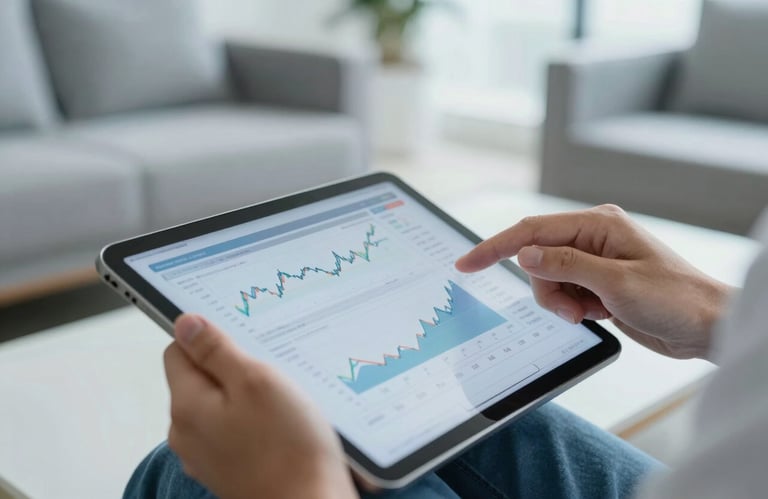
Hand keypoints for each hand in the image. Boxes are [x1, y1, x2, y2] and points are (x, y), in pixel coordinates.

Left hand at [164, 314, 357, 498]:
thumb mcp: (255, 380)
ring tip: (283, 402)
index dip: (209, 338)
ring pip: (221, 405)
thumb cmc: (289, 448)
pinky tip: (283, 427)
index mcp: (186, 406)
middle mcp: (187, 433)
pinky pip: (235, 431)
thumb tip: (186, 323)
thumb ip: (216, 350)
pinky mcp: (229, 470)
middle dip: (234, 369)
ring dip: (248, 396)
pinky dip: (255, 423)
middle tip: (272, 372)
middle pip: (200, 378)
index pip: (177, 351)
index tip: (243, 340)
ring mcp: (207, 456)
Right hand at [456, 205, 731, 359]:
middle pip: (537, 261)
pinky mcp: (597, 282)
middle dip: (546, 291)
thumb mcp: (616, 283)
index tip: (467, 263)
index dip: (495, 247)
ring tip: (591, 315)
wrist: (706, 326)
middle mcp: (592, 238)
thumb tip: (524, 254)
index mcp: (597, 224)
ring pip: (547, 281)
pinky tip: (598, 314)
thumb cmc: (675, 298)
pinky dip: (572, 309)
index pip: (532, 231)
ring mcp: (593, 261)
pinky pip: (564, 294)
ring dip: (560, 304)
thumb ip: (566, 265)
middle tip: (573, 311)